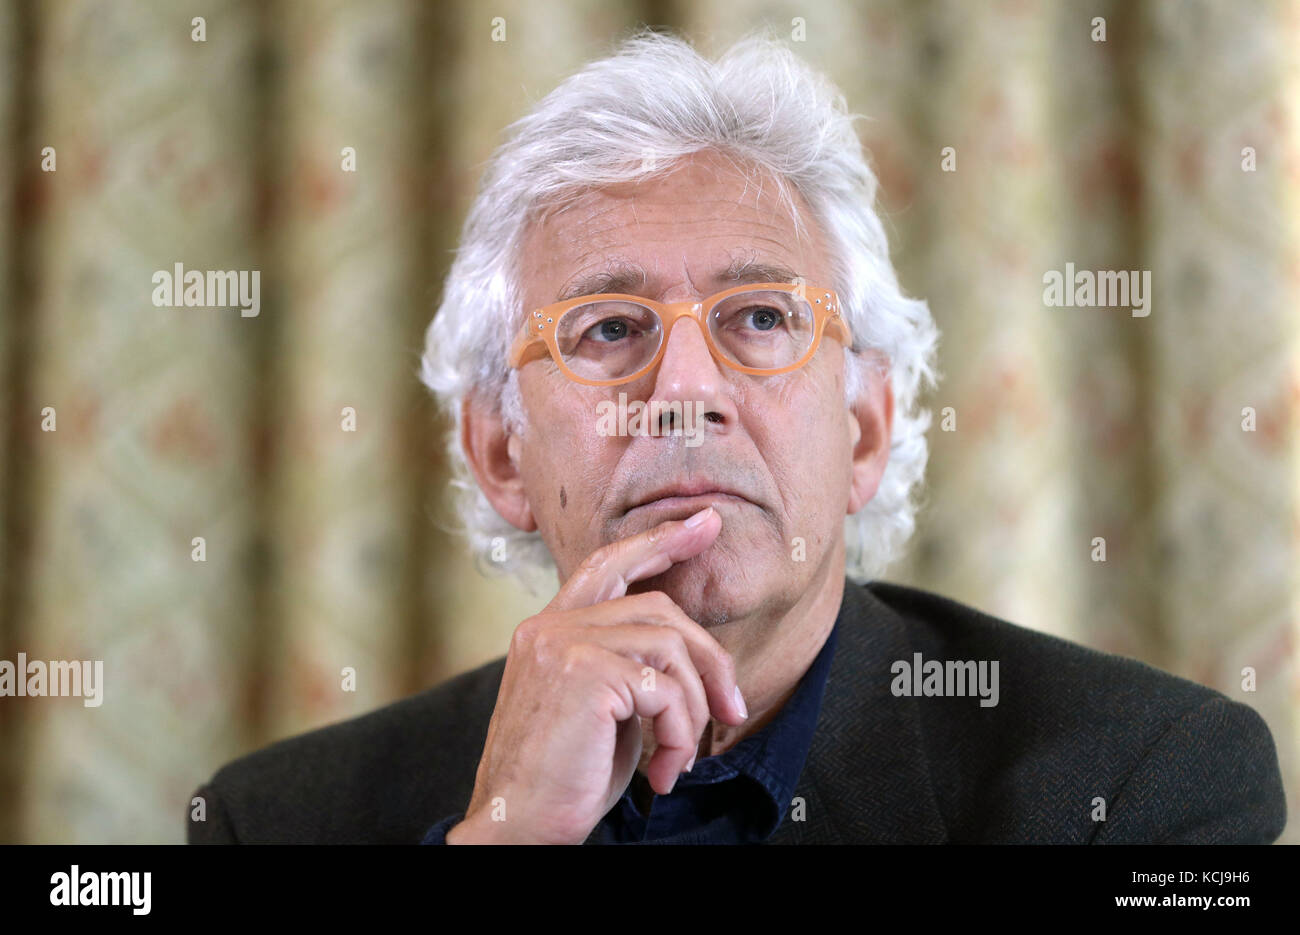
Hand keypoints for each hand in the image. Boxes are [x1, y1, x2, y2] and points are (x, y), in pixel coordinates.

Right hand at [445, 506, 747, 843]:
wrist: (515, 826)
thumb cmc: (561, 780)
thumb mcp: (603, 712)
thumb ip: (631, 671)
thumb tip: (693, 660)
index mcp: (548, 630)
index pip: (607, 564)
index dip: (658, 541)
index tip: (703, 524)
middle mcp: (550, 627)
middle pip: (658, 607)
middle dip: (709, 656)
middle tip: (734, 707)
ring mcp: (562, 644)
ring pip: (670, 647)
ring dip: (693, 710)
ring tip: (681, 758)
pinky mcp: (583, 672)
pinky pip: (665, 690)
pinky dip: (681, 733)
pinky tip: (665, 770)